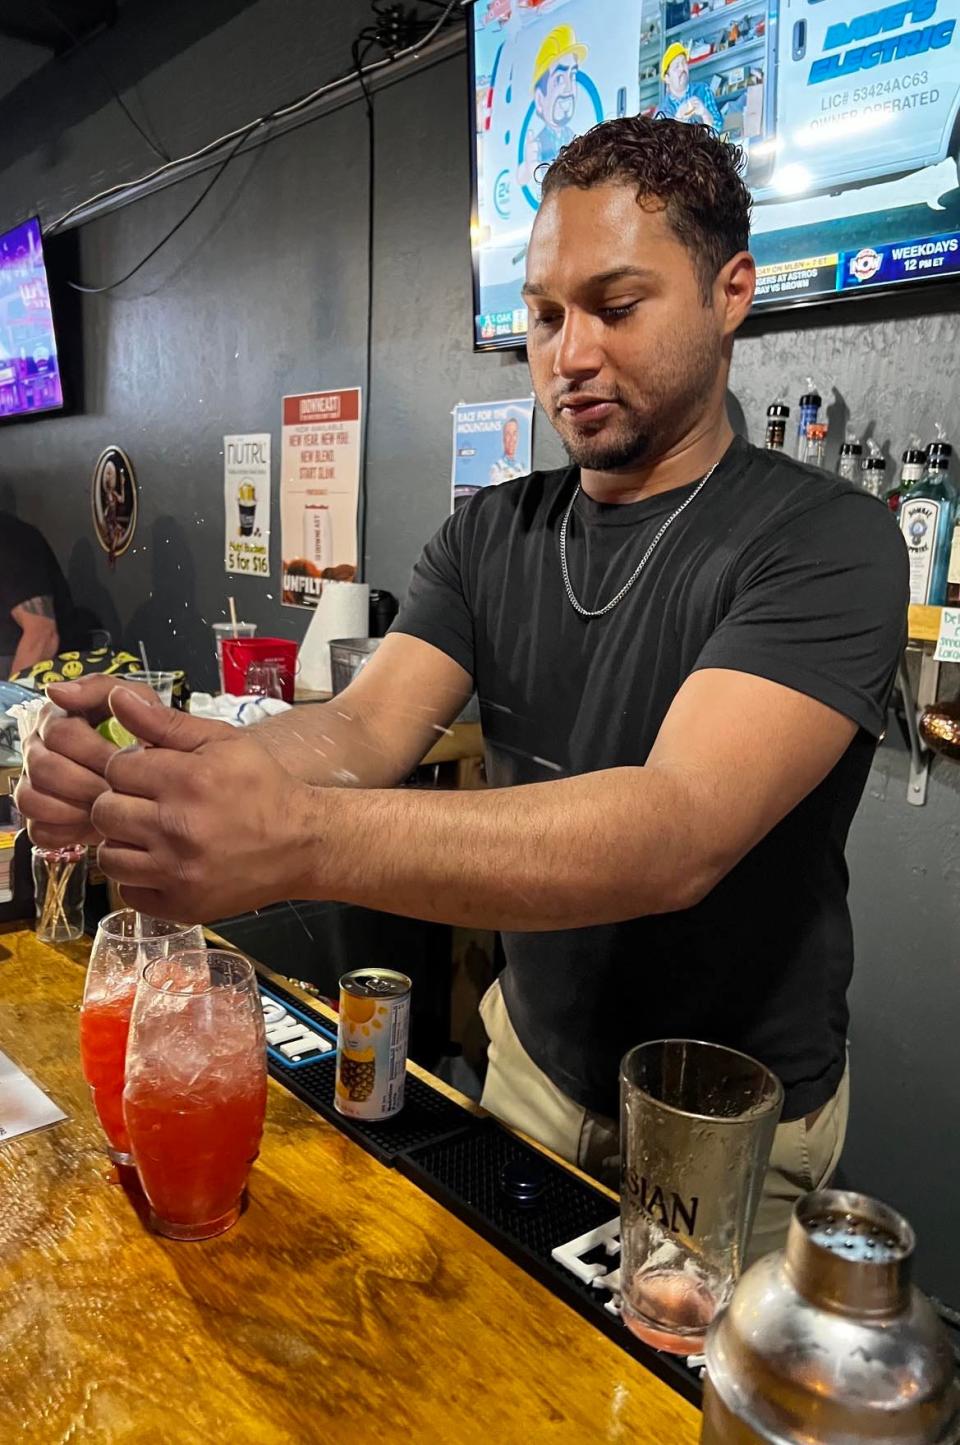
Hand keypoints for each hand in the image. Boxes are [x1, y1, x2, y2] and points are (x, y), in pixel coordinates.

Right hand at [16, 675, 161, 848]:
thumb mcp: (140, 703)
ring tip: (109, 806)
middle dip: (88, 782)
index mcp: (58, 717)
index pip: (60, 733)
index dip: (95, 752)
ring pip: (32, 799)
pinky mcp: (41, 818)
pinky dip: (67, 831)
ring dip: (75, 807)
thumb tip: (57, 690)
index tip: (124, 761)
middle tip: (120, 790)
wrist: (162, 786)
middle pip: (44, 768)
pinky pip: (39, 829)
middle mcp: (40, 748)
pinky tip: (94, 825)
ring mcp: (36, 784)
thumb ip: (103, 690)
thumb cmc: (151, 742)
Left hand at [91, 689, 313, 922]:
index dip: (130, 768)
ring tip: (151, 835)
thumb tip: (116, 696)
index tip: (150, 775)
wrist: (303, 843)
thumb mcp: (223, 742)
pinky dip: (139, 878)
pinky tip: (162, 863)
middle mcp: (178, 828)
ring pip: (109, 857)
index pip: (117, 768)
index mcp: (188, 780)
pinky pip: (128, 892)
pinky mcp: (181, 905)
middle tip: (147, 804)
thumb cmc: (263, 787)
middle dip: (120, 803)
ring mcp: (178, 872)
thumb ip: (165, 722)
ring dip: (124, 843)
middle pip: (104, 812)